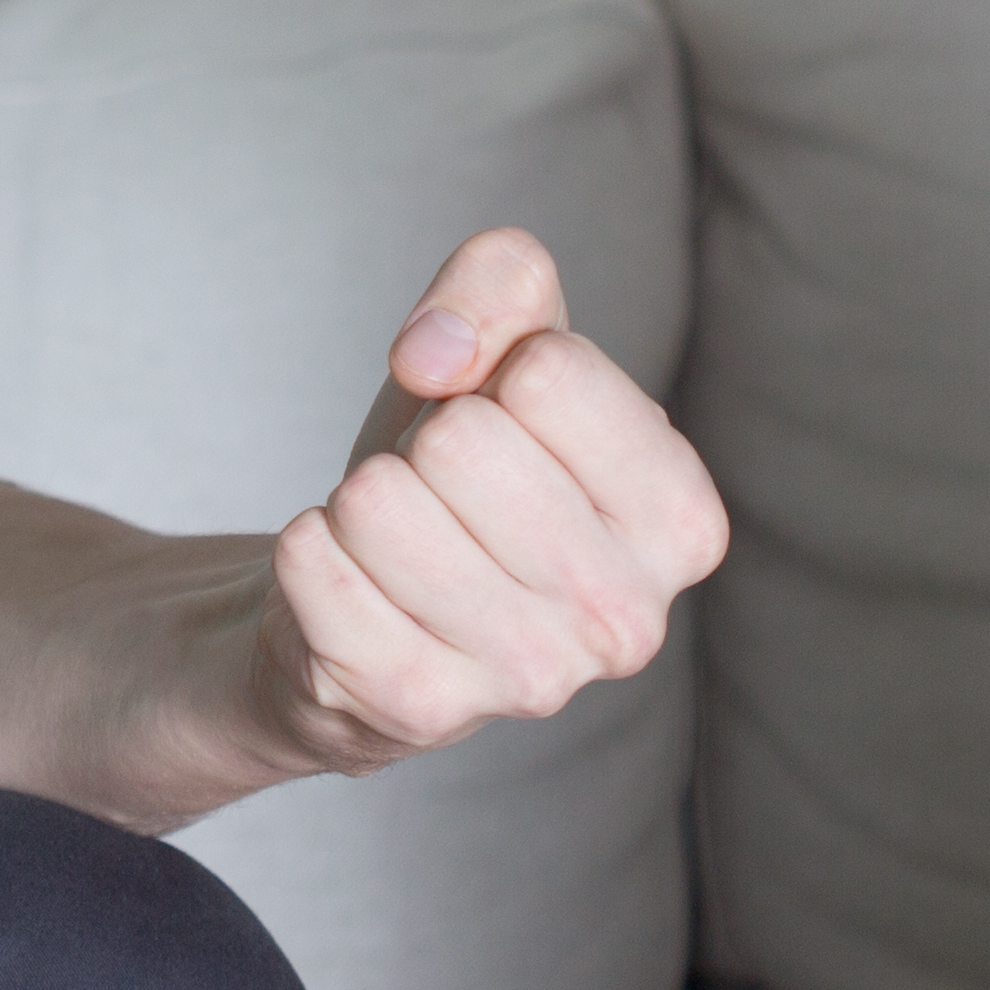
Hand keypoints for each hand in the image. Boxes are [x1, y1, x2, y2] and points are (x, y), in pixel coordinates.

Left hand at [261, 229, 727, 773]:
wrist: (371, 601)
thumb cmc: (462, 464)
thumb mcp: (510, 340)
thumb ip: (503, 280)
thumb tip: (435, 353)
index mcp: (681, 522)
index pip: (549, 373)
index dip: (495, 372)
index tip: (502, 423)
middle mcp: (626, 619)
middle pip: (461, 442)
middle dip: (425, 443)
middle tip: (442, 494)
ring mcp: (525, 678)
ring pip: (376, 502)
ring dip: (365, 498)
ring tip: (402, 539)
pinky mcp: (413, 710)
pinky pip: (310, 562)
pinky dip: (308, 547)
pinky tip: (355, 587)